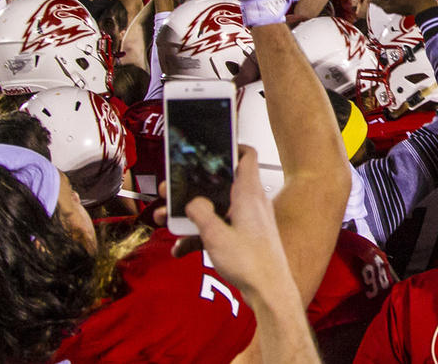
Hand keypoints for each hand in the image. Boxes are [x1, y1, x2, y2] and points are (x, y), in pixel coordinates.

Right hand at [180, 147, 297, 302]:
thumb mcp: (216, 235)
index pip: (246, 156)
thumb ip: (200, 213)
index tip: (211, 144)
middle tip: (172, 189)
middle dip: (194, 186)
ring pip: (215, 208)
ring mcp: (247, 220)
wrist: (270, 293)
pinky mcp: (244, 237)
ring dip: (191, 214)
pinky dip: (200, 236)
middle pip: (220, 183)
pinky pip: (218, 228)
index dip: (231, 145)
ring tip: (167, 220)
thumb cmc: (252, 264)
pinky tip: (180, 249)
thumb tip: (192, 202)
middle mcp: (250, 203)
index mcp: (248, 194)